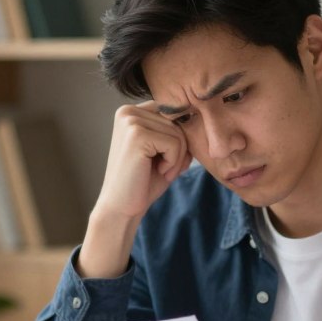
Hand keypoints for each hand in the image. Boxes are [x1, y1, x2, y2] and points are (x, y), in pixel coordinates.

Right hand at [78, 102, 190, 277]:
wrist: (122, 208)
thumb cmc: (144, 182)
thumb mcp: (165, 153)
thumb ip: (178, 133)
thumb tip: (199, 119)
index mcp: (132, 113)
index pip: (173, 114)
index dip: (178, 139)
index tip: (164, 160)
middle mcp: (128, 112)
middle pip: (177, 122)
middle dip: (179, 151)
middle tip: (163, 170)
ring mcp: (130, 121)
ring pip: (178, 133)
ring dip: (177, 158)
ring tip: (160, 171)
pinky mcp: (136, 134)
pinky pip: (174, 143)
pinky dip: (173, 163)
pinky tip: (158, 172)